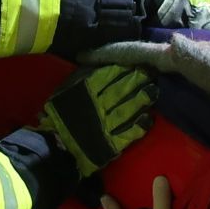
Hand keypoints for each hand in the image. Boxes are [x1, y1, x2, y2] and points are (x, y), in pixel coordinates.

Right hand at [39, 65, 157, 178]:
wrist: (55, 147)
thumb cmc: (60, 116)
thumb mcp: (65, 92)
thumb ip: (79, 78)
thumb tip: (91, 62)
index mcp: (85, 93)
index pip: (107, 77)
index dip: (123, 70)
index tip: (136, 62)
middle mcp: (97, 106)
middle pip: (120, 91)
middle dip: (136, 81)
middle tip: (150, 72)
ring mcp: (105, 125)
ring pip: (127, 110)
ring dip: (141, 100)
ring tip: (154, 91)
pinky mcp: (111, 143)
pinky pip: (128, 134)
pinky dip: (139, 126)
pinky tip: (149, 119)